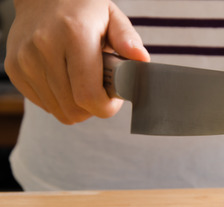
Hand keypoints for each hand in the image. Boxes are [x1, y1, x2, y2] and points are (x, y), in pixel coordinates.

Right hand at [5, 0, 149, 123]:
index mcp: (74, 35)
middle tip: (100, 87)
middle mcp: (44, 48)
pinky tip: (65, 79)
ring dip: (76, 105)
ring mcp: (25, 60)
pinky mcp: (14, 69)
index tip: (114, 97)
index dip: (107, 107)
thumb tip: (141, 59)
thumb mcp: (112, 17)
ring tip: (82, 80)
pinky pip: (44, 105)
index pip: (89, 96)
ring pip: (59, 112)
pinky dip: (59, 100)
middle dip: (94, 107)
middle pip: (74, 110)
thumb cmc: (82, 8)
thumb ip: (128, 39)